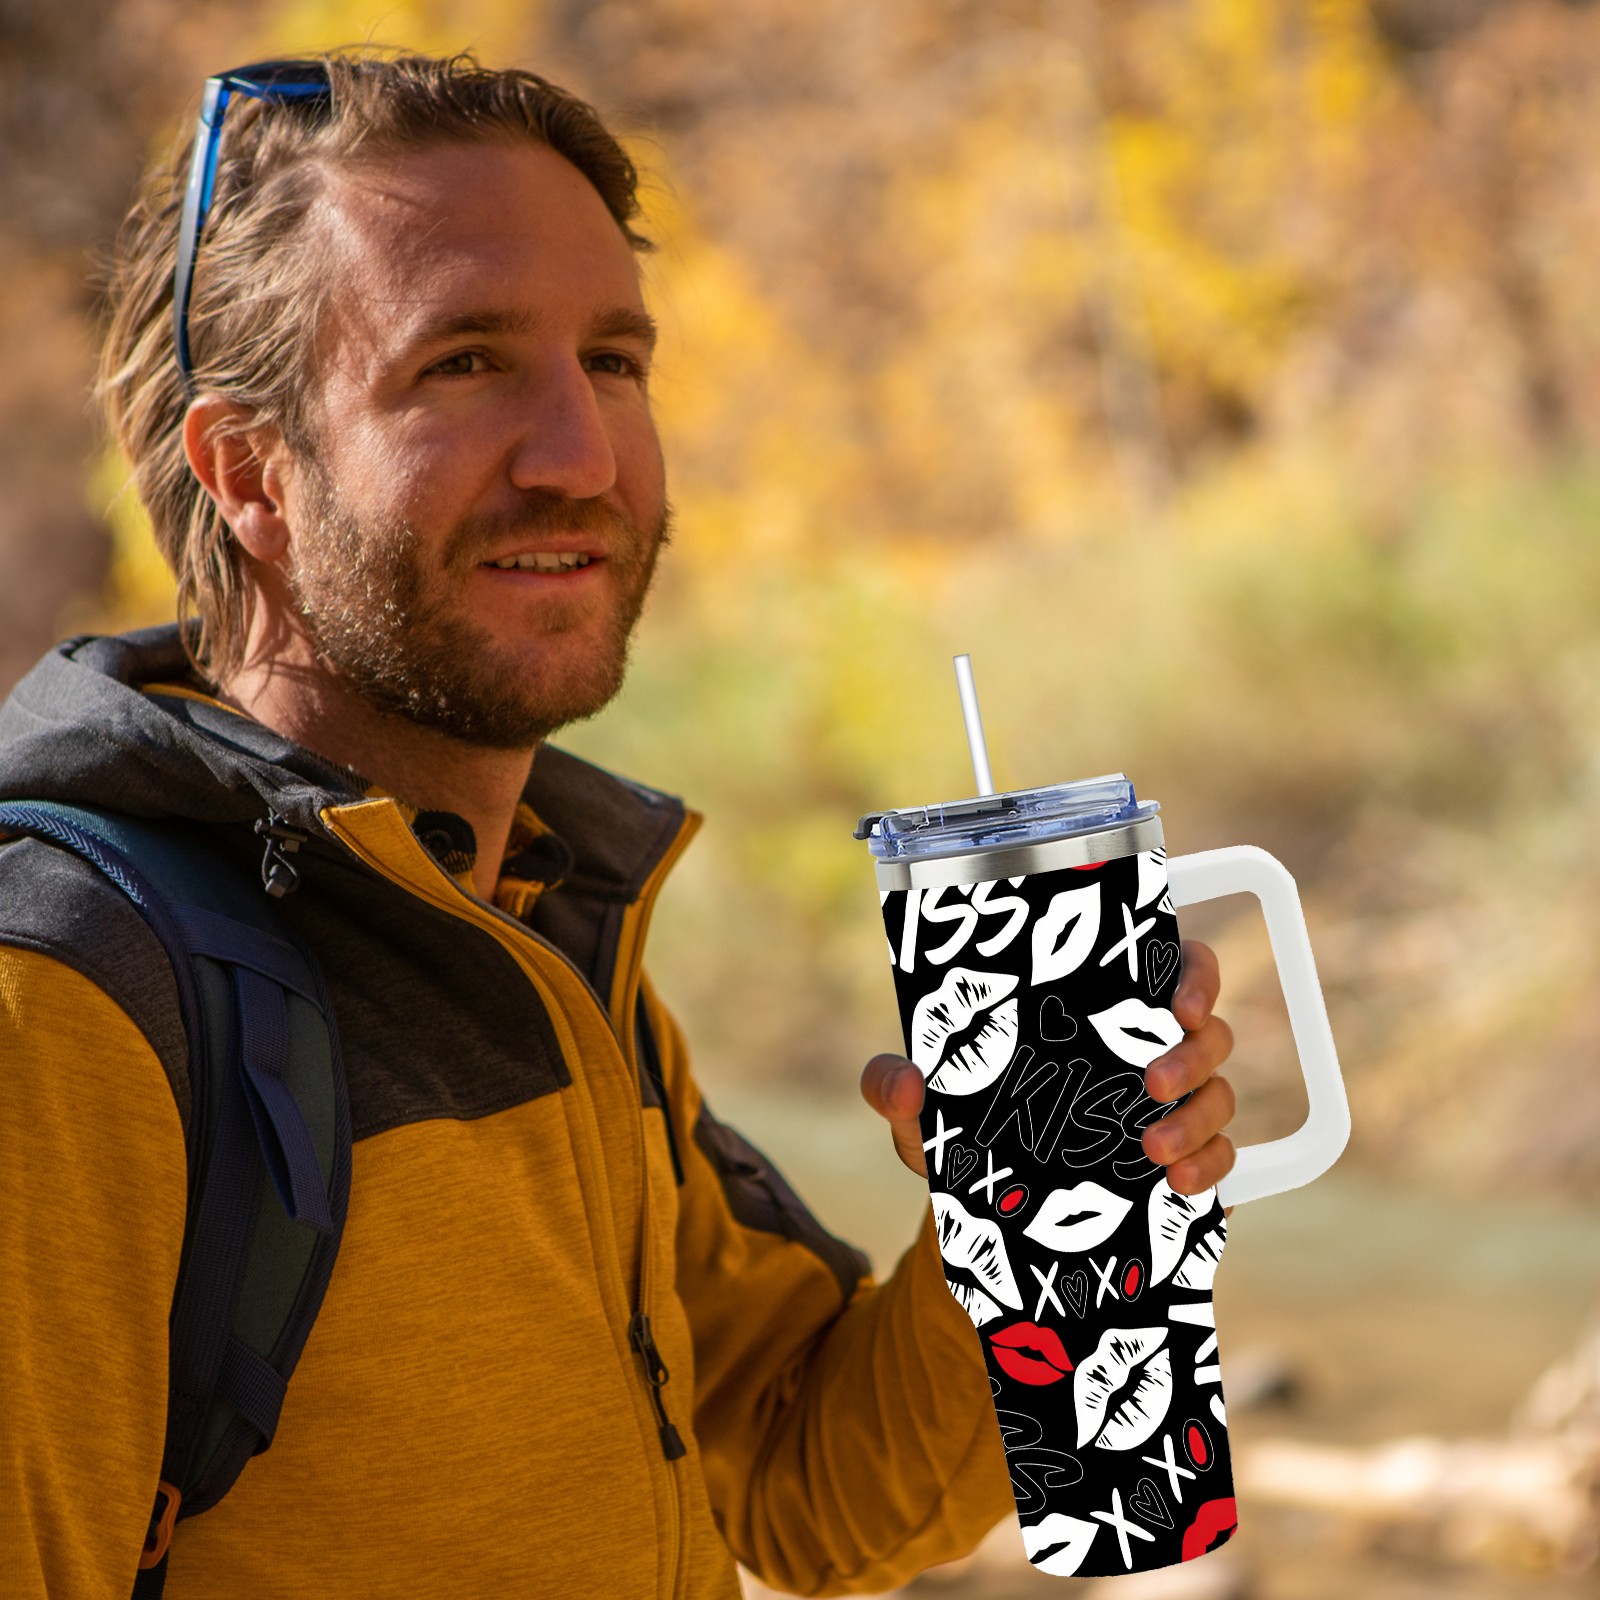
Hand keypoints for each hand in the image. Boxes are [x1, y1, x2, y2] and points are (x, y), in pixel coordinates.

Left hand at [859, 938, 1236, 1197]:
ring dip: (1198, 1118)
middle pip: (1208, 1030)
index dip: (1192, 975)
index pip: (1172, 967)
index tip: (1176, 1003)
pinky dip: (1211, 1166)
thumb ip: (894, 1090)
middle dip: (1191, 1053)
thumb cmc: (962, 1133)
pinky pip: (1226, 1157)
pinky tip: (1178, 1184)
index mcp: (1098, 1012)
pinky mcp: (1185, 1162)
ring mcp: (1174, 1108)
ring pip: (1220, 1093)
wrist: (985, 1212)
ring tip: (1151, 1150)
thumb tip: (905, 1083)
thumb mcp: (922, 1114)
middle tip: (1149, 1083)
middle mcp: (1147, 1050)